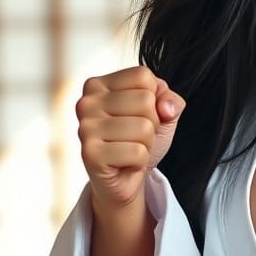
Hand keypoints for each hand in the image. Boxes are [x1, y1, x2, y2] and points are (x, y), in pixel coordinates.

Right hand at [76, 65, 186, 209]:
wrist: (126, 179)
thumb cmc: (138, 140)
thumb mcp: (161, 113)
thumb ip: (170, 99)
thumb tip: (166, 108)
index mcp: (98, 85)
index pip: (142, 76)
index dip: (153, 99)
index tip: (139, 115)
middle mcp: (86, 102)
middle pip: (145, 101)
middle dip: (151, 124)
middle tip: (135, 137)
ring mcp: (85, 128)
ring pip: (144, 127)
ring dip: (146, 143)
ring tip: (130, 149)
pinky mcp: (90, 153)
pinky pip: (137, 152)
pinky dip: (140, 161)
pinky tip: (125, 163)